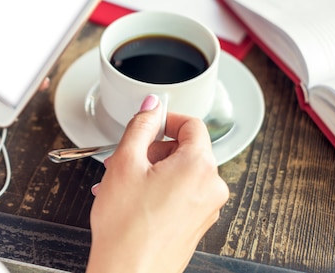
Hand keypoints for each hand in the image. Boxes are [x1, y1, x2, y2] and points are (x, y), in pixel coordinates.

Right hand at [87, 95, 228, 272]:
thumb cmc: (126, 227)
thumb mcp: (125, 163)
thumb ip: (141, 126)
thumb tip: (152, 106)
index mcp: (199, 166)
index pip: (192, 124)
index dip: (167, 119)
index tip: (149, 124)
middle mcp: (211, 187)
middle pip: (186, 150)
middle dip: (154, 150)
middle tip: (126, 159)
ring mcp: (207, 208)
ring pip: (181, 173)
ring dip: (152, 170)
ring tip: (123, 183)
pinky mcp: (197, 224)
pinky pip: (181, 194)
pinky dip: (159, 190)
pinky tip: (133, 200)